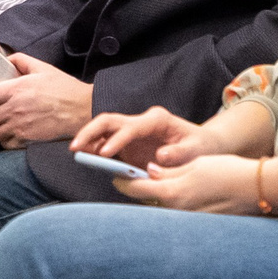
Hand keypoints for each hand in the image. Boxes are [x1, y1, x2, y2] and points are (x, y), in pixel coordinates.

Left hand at [0, 52, 92, 147]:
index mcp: (15, 90)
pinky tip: (9, 130)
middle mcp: (13, 109)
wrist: (83, 109)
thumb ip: (20, 61)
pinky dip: (3, 139)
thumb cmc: (64, 89)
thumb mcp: (42, 68)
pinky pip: (4, 143)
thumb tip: (6, 59)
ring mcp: (19, 127)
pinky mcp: (27, 140)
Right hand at [72, 105, 220, 168]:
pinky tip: (85, 158)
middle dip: (90, 131)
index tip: (105, 154)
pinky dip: (94, 149)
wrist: (202, 145)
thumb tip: (160, 156)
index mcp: (156, 120)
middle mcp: (141, 122)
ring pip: (103, 129)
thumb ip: (179, 153)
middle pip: (109, 121)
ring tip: (74, 152)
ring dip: (88, 139)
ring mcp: (133, 131)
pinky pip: (106, 143)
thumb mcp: (196, 150)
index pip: (130, 127)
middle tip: (74, 147)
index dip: (116, 140)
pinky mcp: (128, 143)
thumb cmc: (200, 147)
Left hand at [117, 152, 275, 211]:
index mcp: (172, 193)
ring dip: (154, 198)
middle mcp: (176, 211)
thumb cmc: (227, 172)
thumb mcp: (194, 164)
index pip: (136, 189)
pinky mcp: (197, 225)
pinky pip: (176, 215)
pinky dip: (171, 205)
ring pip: (161, 208)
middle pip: (146, 201)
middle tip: (131, 179)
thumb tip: (150, 172)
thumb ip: (169, 171)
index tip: (115, 175)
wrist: (256, 189)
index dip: (122, 180)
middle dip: (138, 191)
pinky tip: (176, 196)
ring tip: (153, 185)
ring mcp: (186, 221)